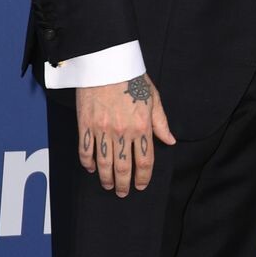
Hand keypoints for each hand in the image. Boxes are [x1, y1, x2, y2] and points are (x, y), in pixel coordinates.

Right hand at [77, 75, 175, 195]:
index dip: (144, 176)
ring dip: (106, 178)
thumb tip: (170, 140)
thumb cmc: (132, 78)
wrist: (106, 64)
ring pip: (104, 163)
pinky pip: (85, 150)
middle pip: (123, 167)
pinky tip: (92, 169)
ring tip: (108, 185)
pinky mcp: (85, 124)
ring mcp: (102, 130)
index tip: (141, 185)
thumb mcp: (153, 98)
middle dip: (123, 184)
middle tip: (122, 193)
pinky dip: (88, 163)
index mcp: (142, 126)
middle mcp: (123, 132)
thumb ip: (161, 122)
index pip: (145, 160)